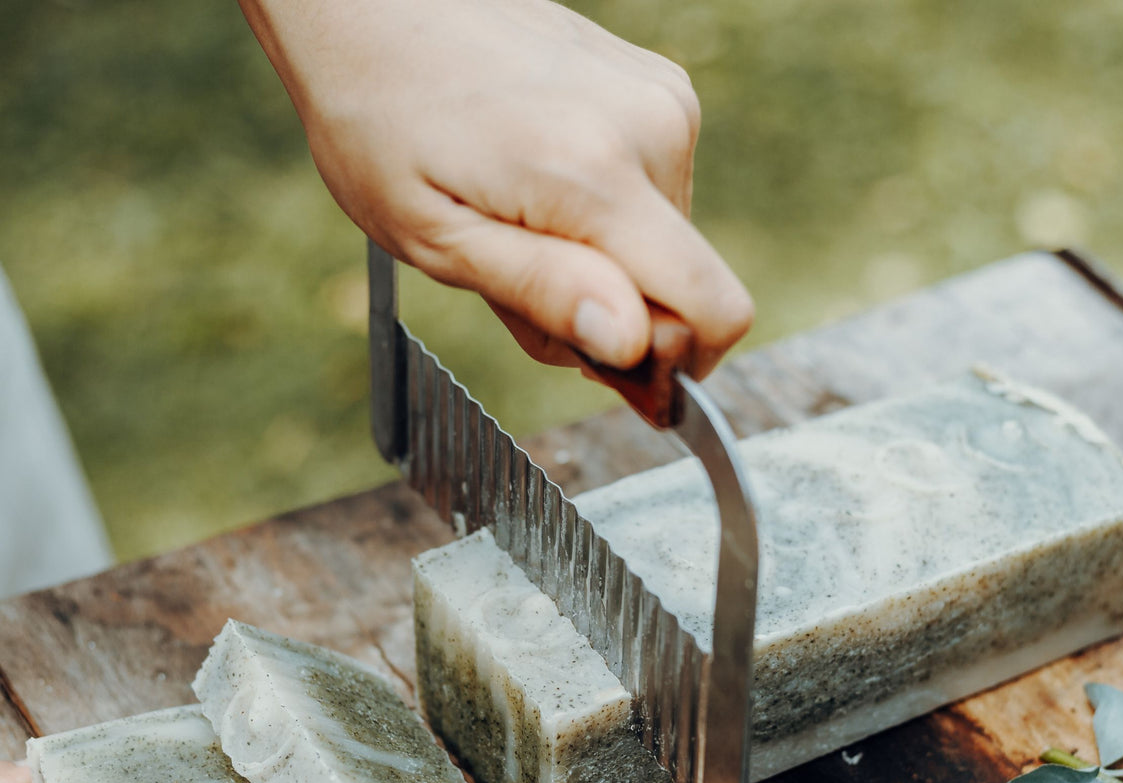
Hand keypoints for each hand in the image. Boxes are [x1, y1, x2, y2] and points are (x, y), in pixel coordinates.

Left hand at [240, 0, 752, 378]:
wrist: (371, 2)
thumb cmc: (381, 120)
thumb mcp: (437, 237)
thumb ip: (543, 293)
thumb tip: (633, 345)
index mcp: (596, 174)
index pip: (714, 309)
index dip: (675, 367)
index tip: (606, 369)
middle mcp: (651, 128)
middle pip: (686, 287)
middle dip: (615, 315)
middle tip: (520, 285)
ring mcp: (661, 99)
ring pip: (668, 244)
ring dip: (603, 264)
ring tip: (518, 226)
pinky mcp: (657, 88)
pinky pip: (657, 193)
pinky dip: (606, 217)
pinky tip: (539, 189)